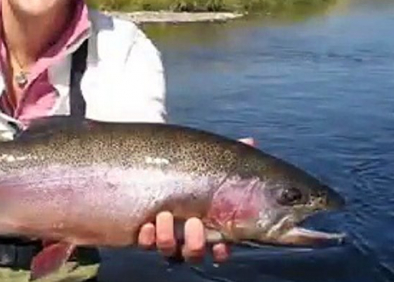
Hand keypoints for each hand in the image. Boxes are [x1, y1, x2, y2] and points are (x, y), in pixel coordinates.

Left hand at [138, 137, 256, 262]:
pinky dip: (147, 238)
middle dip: (196, 243)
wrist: (144, 162)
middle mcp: (185, 234)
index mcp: (206, 222)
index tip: (222, 244)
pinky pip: (145, 244)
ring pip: (169, 251)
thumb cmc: (181, 163)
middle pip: (194, 252)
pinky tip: (146, 225)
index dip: (222, 251)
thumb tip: (250, 140)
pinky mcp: (143, 233)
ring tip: (164, 215)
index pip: (219, 248)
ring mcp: (163, 234)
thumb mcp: (205, 159)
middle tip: (194, 222)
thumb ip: (229, 154)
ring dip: (168, 238)